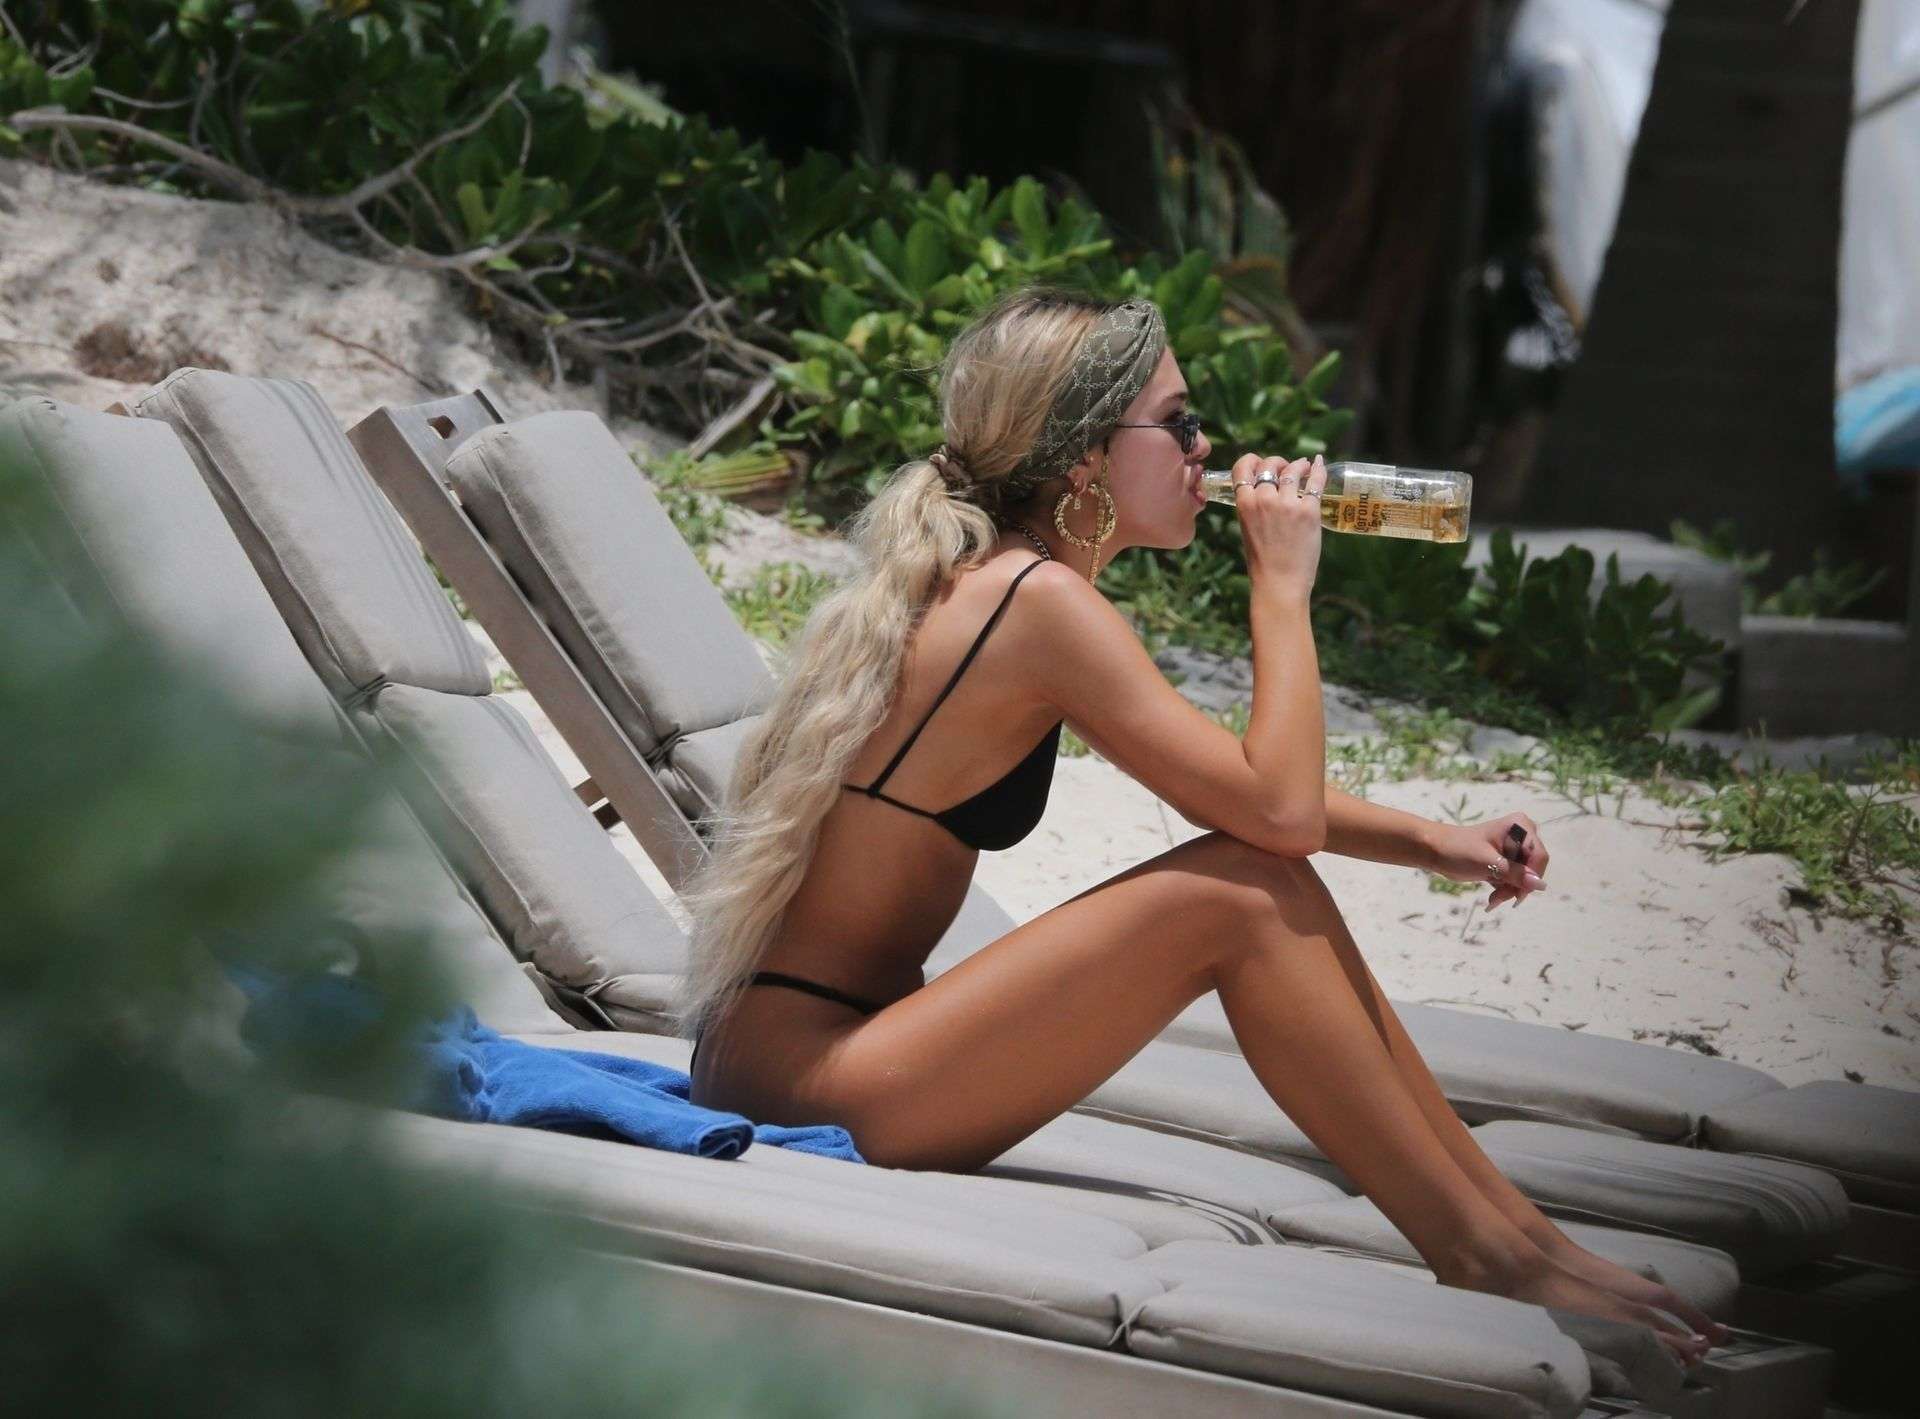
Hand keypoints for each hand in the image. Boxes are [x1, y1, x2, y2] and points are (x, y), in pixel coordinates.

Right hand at [1234, 452, 1326, 601]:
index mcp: (1244, 505)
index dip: (1252, 459)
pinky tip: (1319, 465)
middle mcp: (1263, 499)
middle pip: (1269, 465)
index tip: (1260, 462)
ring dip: (1299, 465)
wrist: (1279, 583)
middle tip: (1286, 467)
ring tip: (1304, 466)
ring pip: (1293, 470)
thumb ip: (1253, 508)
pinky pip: (1315, 482)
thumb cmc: (1262, 563)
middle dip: (1278, 462)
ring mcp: (1287, 504)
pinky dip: (1319, 470)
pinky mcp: (1308, 511)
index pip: (1242, 467)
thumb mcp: (1248, 530)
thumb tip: (1267, 493)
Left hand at [1428, 814, 1548, 908]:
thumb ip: (1516, 874)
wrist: (1434, 851)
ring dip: (1509, 891)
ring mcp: (1514, 849)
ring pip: (1524, 877)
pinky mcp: (1506, 861)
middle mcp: (1522, 834)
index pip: (1539, 856)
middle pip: (1532, 868)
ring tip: (1492, 901)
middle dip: (1517, 886)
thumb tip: (1541, 886)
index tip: (1517, 895)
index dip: (1531, 878)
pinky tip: (1492, 900)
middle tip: (1498, 900)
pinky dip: (1504, 890)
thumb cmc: (1458, 850)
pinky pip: (1514, 879)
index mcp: (1521, 826)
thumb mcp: (1488, 863)